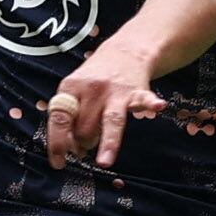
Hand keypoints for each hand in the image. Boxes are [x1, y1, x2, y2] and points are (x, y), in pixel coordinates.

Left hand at [44, 40, 164, 168]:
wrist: (123, 53)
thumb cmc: (94, 78)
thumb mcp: (73, 91)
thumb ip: (69, 118)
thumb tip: (71, 150)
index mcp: (70, 88)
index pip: (60, 119)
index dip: (57, 143)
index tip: (59, 162)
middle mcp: (92, 89)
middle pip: (85, 127)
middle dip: (84, 143)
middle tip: (87, 143)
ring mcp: (116, 91)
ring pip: (110, 121)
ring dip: (107, 144)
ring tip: (104, 162)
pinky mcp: (137, 92)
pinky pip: (144, 100)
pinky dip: (151, 104)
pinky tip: (158, 107)